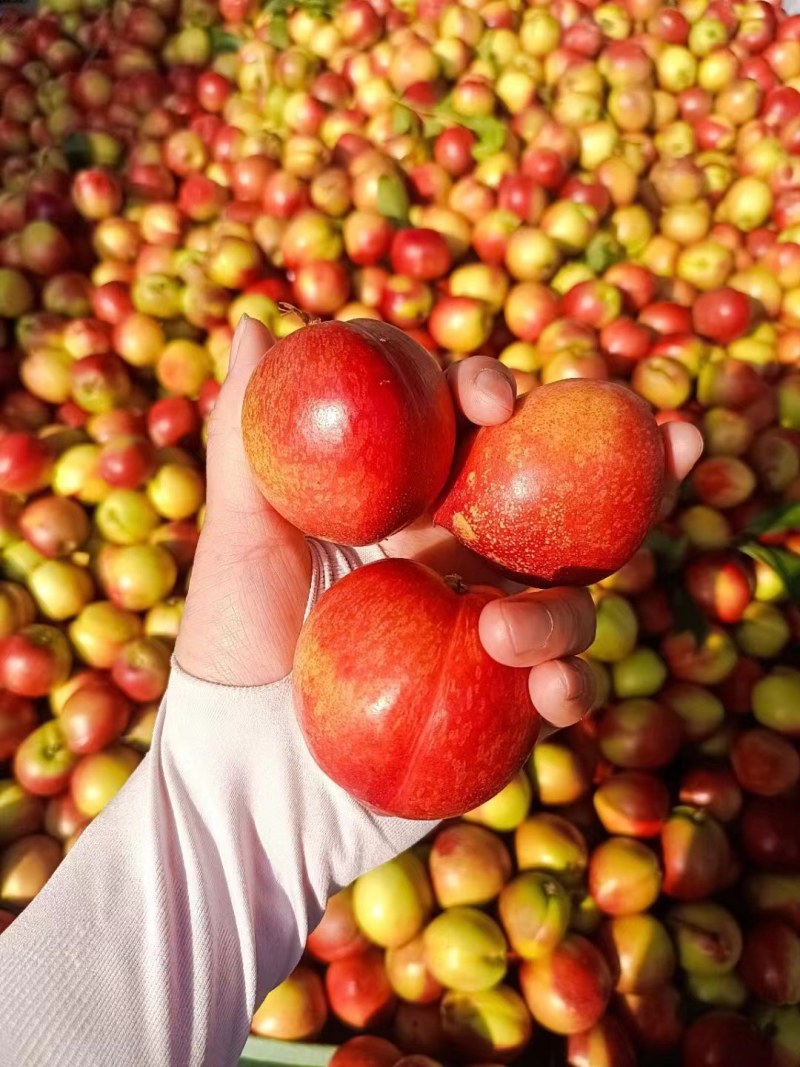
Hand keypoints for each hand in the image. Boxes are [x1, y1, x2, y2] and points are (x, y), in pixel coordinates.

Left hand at [176, 316, 702, 736]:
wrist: (246, 769)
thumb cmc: (233, 644)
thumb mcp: (236, 537)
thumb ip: (248, 437)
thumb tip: (261, 323)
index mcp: (408, 503)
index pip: (467, 430)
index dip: (492, 396)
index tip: (492, 400)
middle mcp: (462, 554)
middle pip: (558, 497)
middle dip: (626, 465)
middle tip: (675, 437)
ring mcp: (490, 624)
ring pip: (571, 593)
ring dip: (561, 603)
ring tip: (502, 627)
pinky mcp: (505, 699)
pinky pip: (564, 683)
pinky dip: (572, 682)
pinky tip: (551, 690)